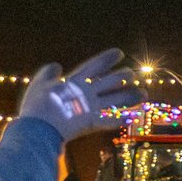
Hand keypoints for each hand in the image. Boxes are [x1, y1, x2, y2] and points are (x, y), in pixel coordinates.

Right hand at [18, 48, 143, 143]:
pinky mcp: (93, 123)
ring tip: (144, 93)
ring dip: (131, 96)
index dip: (108, 59)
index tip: (119, 53)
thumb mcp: (39, 83)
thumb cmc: (37, 105)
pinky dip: (123, 120)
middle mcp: (87, 92)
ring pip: (117, 100)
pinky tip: (134, 118)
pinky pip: (112, 121)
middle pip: (111, 81)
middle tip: (133, 74)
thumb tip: (56, 65)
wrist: (40, 127)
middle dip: (123, 77)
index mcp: (75, 81)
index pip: (95, 66)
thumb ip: (48, 73)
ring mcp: (92, 108)